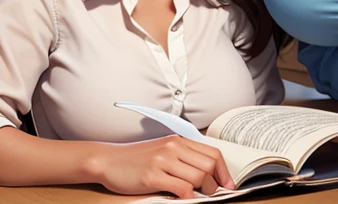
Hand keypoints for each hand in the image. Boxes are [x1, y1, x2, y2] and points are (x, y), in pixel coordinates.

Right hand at [90, 135, 234, 198]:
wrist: (109, 160)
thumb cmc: (137, 159)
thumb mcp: (163, 151)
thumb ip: (183, 158)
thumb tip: (207, 174)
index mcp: (179, 140)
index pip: (212, 153)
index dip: (224, 171)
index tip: (228, 185)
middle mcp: (174, 147)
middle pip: (209, 165)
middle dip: (217, 183)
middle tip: (216, 194)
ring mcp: (163, 161)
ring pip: (198, 177)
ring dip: (204, 191)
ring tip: (201, 198)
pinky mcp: (153, 176)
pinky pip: (181, 189)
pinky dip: (189, 198)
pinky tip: (187, 201)